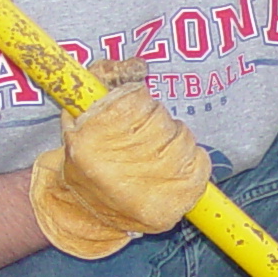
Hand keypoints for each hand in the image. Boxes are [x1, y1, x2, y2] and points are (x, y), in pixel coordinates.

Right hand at [28, 85, 210, 259]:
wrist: (84, 210)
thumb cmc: (88, 155)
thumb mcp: (77, 112)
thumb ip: (103, 75)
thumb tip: (140, 65)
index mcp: (91, 141)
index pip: (134, 100)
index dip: (137, 102)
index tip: (133, 111)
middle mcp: (117, 168)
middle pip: (161, 120)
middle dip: (157, 122)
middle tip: (146, 134)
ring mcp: (145, 190)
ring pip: (183, 139)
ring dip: (175, 140)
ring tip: (157, 153)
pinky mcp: (170, 205)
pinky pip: (200, 164)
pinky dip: (194, 160)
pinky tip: (175, 168)